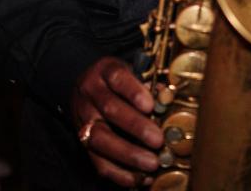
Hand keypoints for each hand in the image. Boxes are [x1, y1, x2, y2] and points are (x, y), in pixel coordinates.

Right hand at [70, 57, 162, 186]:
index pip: (118, 78)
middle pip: (110, 109)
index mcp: (105, 72)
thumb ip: (150, 84)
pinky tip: (139, 178)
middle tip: (158, 140)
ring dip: (128, 153)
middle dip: (136, 127)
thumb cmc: (117, 81)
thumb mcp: (131, 72)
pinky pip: (96, 161)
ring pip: (100, 138)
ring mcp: (83, 118)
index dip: (133, 92)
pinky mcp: (82, 143)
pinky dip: (119, 173)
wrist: (85, 86)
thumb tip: (167, 99)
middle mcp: (91, 94)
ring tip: (152, 163)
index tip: (150, 105)